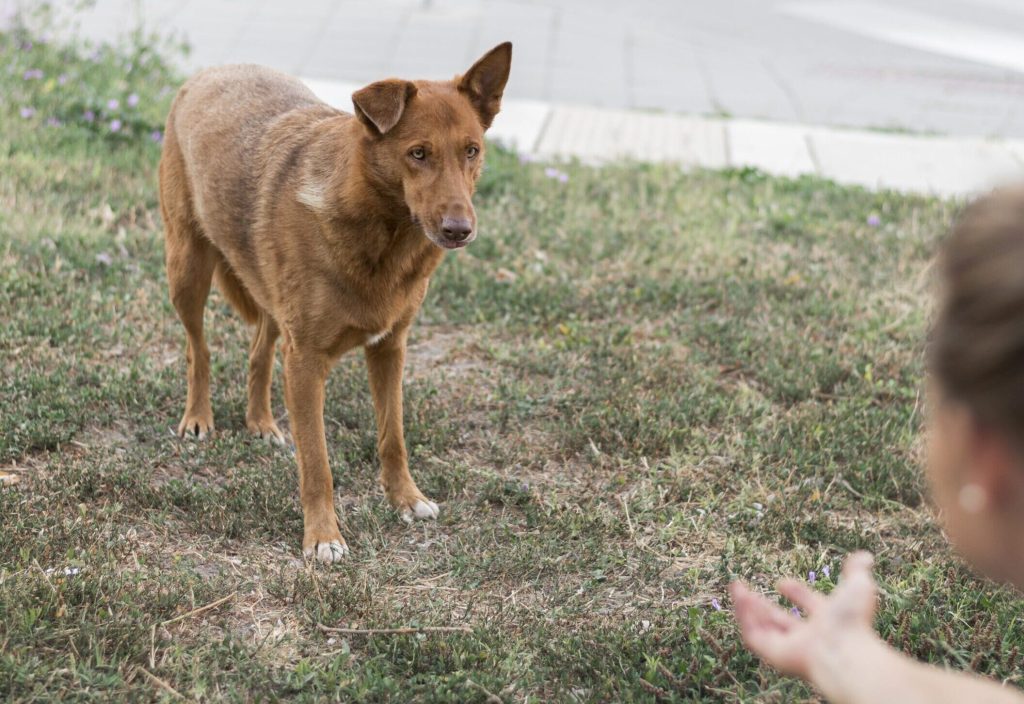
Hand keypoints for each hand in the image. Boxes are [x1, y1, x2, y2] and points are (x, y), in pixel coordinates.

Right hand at [729, 551, 878, 680]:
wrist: (843, 650)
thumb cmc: (852, 622)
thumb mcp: (857, 587)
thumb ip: (856, 571)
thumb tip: (865, 555)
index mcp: (827, 621)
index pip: (808, 605)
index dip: (796, 592)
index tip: (782, 582)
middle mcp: (808, 636)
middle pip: (779, 619)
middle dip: (760, 603)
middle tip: (743, 587)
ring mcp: (791, 646)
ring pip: (763, 627)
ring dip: (748, 608)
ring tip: (735, 588)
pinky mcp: (775, 655)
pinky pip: (754, 637)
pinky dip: (745, 619)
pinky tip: (739, 600)